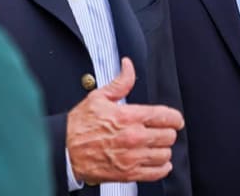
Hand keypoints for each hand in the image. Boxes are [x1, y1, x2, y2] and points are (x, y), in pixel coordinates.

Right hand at [67, 57, 183, 184]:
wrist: (64, 150)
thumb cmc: (79, 125)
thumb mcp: (99, 97)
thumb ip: (120, 82)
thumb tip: (128, 66)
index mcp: (129, 116)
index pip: (165, 116)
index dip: (175, 118)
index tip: (175, 119)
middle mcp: (134, 137)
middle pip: (168, 136)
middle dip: (168, 132)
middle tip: (162, 131)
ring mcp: (132, 157)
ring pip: (165, 154)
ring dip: (163, 149)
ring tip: (157, 146)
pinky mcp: (128, 174)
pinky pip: (156, 173)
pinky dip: (161, 168)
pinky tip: (158, 162)